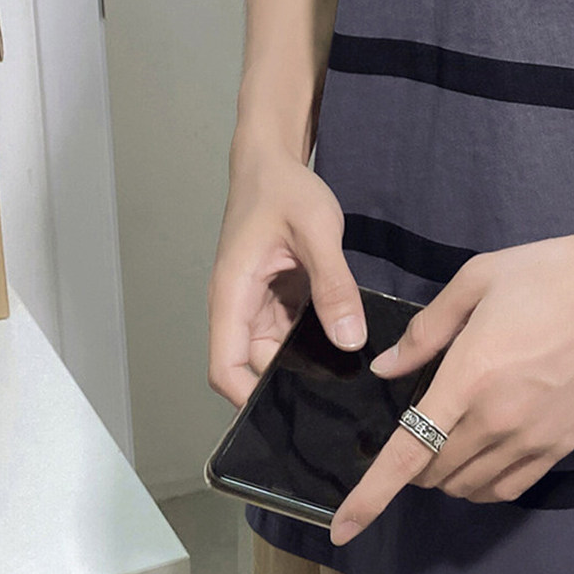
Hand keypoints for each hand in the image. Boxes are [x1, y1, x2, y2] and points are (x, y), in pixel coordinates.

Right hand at [207, 136, 365, 407]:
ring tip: (347, 374)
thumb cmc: (284, 190)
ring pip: (276, 350)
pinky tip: (344, 341)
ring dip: (305, 359)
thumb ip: (334, 285)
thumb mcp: (317, 232)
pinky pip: (292, 330)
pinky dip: (314, 338)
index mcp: (232, 295)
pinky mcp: (276, 296)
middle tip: (337, 395)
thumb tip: (348, 339)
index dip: (247, 398)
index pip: (224, 367)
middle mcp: (239, 306)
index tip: (288, 413)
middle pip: (254, 365)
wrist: (273, 161)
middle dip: (289, 382)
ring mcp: (257, 303)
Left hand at [326, 228, 573, 544]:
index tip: (342, 529)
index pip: (405, 455)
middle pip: (433, 474)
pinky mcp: (561, 445)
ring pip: (468, 487)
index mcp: (466, 378)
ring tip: (445, 444)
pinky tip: (479, 465)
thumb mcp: (476, 280)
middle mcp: (495, 421)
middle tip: (413, 430)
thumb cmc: (545, 275)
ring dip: (444, 476)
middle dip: (409, 465)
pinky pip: (508, 488)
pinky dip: (482, 486)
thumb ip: (426, 330)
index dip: (369, 497)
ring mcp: (531, 439)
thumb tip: (385, 369)